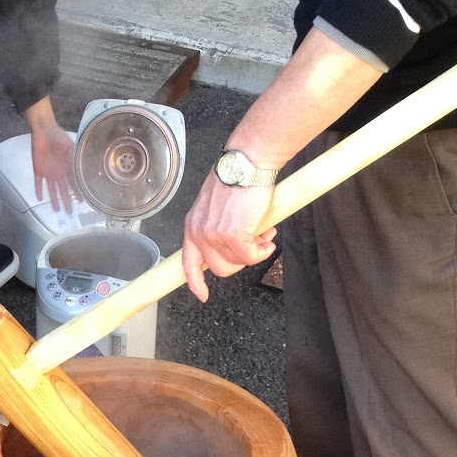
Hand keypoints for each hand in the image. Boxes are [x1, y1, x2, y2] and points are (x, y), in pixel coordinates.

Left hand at [29, 120, 75, 213]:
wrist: (44, 130)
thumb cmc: (58, 136)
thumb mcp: (70, 147)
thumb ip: (74, 159)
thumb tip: (81, 170)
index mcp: (67, 167)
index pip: (74, 183)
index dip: (77, 192)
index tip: (81, 201)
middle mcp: (59, 173)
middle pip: (63, 190)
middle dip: (67, 200)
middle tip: (69, 212)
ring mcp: (49, 172)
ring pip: (52, 189)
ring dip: (54, 199)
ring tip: (57, 209)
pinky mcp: (39, 170)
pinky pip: (38, 182)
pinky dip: (39, 190)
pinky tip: (40, 198)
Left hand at [180, 178, 275, 302]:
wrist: (248, 162)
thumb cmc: (237, 177)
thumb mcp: (217, 205)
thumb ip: (219, 226)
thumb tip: (238, 245)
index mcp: (193, 225)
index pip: (189, 262)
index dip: (196, 281)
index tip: (202, 294)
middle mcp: (199, 232)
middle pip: (219, 269)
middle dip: (240, 261)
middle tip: (255, 244)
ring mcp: (214, 235)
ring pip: (238, 263)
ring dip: (255, 253)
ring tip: (264, 234)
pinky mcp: (233, 235)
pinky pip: (251, 258)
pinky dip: (263, 251)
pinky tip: (268, 236)